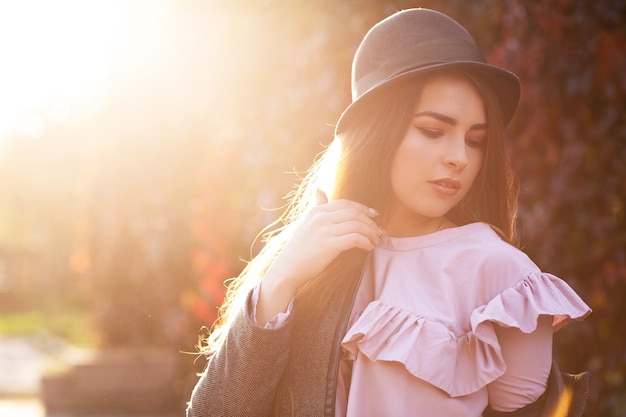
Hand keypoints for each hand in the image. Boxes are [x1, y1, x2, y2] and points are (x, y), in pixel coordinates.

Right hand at [256, 191, 381, 323]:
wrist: (287, 269)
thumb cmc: (299, 248)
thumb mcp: (306, 222)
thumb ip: (317, 206)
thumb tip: (320, 190)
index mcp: (316, 211)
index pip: (346, 203)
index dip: (363, 208)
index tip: (374, 215)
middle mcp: (320, 217)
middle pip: (354, 213)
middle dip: (370, 222)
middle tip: (378, 231)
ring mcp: (324, 231)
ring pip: (357, 225)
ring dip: (370, 233)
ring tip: (375, 241)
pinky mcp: (329, 245)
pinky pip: (354, 238)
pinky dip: (365, 242)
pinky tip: (368, 248)